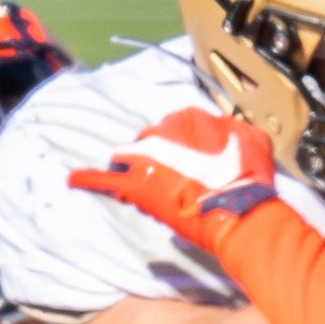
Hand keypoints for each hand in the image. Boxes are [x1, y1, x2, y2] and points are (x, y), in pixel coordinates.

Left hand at [69, 108, 277, 252]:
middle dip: (154, 155)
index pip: (175, 125)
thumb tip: (224, 130)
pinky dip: (87, 179)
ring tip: (131, 178)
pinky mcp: (135, 185)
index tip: (189, 160)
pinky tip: (72, 181)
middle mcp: (163, 129)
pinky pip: (103, 180)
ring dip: (129, 165)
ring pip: (127, 156)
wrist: (239, 208)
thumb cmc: (250, 176)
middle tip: (168, 176)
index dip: (182, 145)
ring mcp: (145, 156)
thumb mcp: (253, 139)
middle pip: (148, 140)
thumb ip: (232, 129)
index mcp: (190, 115)